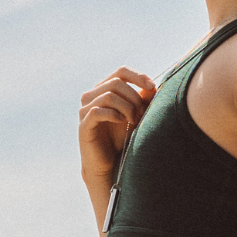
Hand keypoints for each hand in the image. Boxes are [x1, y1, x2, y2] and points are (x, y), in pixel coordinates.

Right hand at [78, 67, 157, 189]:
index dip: (138, 76)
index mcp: (104, 89)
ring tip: (133, 121)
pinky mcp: (84, 124)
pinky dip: (114, 115)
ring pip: (108, 96)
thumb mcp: (136, 115)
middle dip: (134, 97)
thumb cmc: (121, 138)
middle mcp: (91, 96)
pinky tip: (122, 122)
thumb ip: (142, 100)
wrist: (108, 164)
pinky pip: (97, 111)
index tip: (152, 87)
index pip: (121, 72)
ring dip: (127, 107)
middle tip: (142, 114)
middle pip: (116, 83)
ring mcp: (85, 110)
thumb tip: (153, 86)